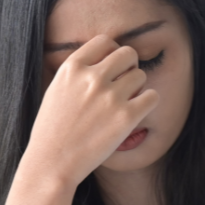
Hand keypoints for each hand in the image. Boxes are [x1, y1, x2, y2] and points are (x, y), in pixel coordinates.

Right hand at [2, 36, 158, 204]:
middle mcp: (92, 77)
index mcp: (72, 67)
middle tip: (124, 83)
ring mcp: (110, 97)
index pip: (104, 41)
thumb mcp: (55, 90)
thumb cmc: (52, 131)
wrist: (52, 163)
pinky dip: (148, 102)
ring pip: (141, 75)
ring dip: (138, 87)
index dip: (113, 52)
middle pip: (127, 53)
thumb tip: (100, 60)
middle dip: (129, 66)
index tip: (113, 67)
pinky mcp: (126, 117)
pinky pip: (152, 97)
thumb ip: (76, 73)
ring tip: (126, 103)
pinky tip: (137, 112)